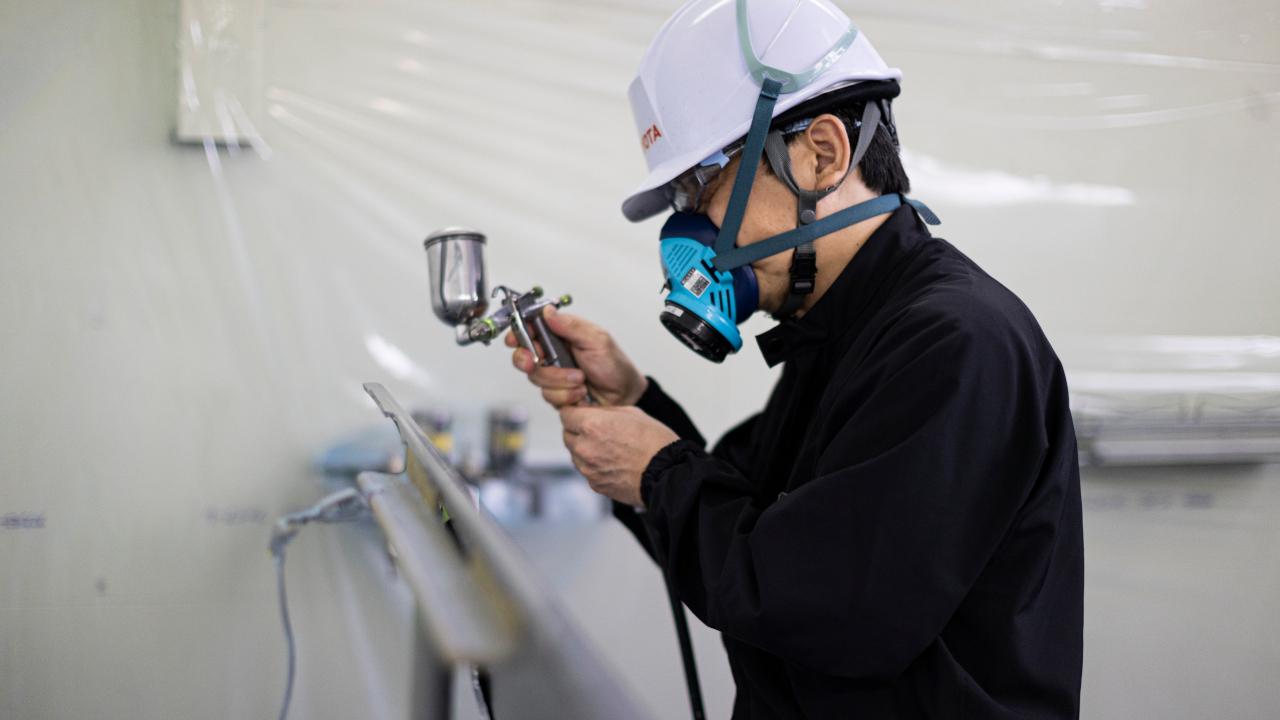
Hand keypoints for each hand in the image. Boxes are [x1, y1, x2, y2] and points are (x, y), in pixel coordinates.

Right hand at [506, 307, 647, 407]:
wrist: (625, 396)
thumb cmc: (615, 366)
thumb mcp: (597, 340)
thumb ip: (571, 326)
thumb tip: (548, 312)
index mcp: (562, 334)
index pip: (530, 329)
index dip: (518, 334)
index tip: (514, 340)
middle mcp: (554, 353)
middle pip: (524, 355)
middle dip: (528, 361)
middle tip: (534, 363)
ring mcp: (554, 375)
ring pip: (536, 378)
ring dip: (558, 380)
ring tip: (580, 379)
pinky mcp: (557, 393)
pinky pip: (548, 395)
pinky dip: (565, 395)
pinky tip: (580, 392)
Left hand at [559, 405, 678, 507]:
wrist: (667, 473)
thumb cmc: (654, 440)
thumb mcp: (631, 412)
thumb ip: (604, 411)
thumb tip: (590, 410)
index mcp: (592, 425)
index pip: (566, 414)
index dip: (575, 412)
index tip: (584, 413)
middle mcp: (584, 447)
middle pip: (567, 435)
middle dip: (578, 430)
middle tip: (598, 430)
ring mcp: (588, 469)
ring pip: (575, 454)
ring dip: (585, 448)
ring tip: (609, 447)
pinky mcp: (595, 484)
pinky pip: (586, 470)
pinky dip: (594, 465)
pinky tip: (614, 462)